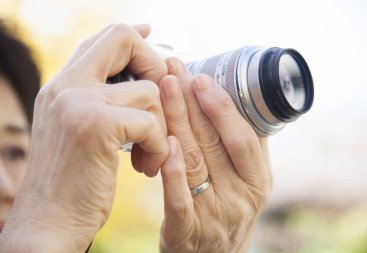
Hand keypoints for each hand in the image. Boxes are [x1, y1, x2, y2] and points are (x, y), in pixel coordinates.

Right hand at [0, 24, 167, 252]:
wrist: (48, 223)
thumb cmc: (71, 181)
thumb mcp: (78, 130)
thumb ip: (99, 99)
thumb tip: (135, 77)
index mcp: (62, 85)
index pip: (102, 39)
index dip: (134, 38)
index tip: (153, 40)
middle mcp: (67, 85)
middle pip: (124, 40)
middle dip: (155, 67)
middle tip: (159, 106)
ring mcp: (80, 102)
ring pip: (150, 90)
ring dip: (160, 127)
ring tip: (148, 156)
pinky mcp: (98, 125)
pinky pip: (150, 121)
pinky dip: (158, 147)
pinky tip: (146, 168)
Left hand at [158, 58, 271, 252]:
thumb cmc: (226, 208)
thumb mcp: (245, 182)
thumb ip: (242, 149)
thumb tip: (230, 102)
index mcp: (258, 180)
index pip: (243, 137)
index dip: (222, 106)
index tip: (201, 78)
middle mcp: (241, 197)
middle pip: (214, 142)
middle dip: (192, 102)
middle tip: (174, 70)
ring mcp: (215, 215)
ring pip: (195, 161)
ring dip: (177, 121)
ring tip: (162, 89)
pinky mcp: (187, 231)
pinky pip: (178, 197)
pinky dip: (172, 169)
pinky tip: (164, 141)